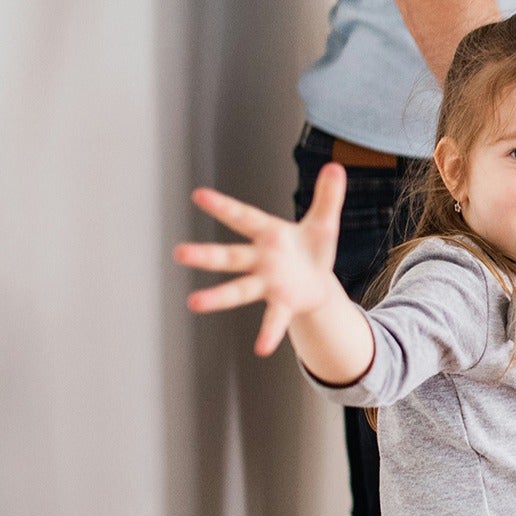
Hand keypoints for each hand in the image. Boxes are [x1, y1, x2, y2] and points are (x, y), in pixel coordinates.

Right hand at [175, 164, 348, 356]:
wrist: (318, 283)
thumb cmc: (312, 249)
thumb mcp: (324, 221)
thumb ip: (327, 196)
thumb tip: (336, 166)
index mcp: (269, 234)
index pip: (243, 217)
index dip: (223, 206)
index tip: (199, 195)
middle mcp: (261, 260)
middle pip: (229, 256)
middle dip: (206, 255)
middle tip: (178, 253)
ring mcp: (267, 284)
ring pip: (239, 290)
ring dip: (218, 297)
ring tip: (194, 303)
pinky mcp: (282, 304)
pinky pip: (273, 320)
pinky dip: (268, 333)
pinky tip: (262, 348)